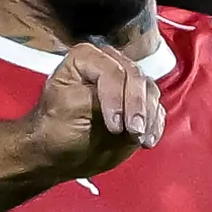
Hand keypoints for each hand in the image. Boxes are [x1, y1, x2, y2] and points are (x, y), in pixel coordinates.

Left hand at [24, 40, 163, 181]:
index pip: (112, 71)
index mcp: (87, 58)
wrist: (60, 154)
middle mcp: (110, 64)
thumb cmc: (56, 128)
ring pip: (149, 91)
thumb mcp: (67, 108)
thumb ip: (94, 96)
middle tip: (134, 132)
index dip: (116, 97)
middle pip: (135, 78)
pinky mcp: (138, 106)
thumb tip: (121, 99)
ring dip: (148, 116)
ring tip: (140, 139)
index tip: (114, 125)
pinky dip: (155, 125)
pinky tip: (148, 141)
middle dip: (137, 106)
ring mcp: (126, 85)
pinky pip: (155, 110)